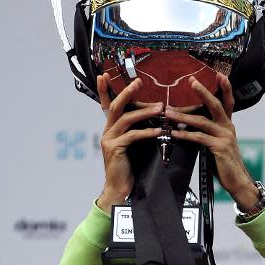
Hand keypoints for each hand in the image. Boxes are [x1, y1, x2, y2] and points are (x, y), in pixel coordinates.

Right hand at [96, 74, 162, 214]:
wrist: (120, 189)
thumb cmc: (129, 168)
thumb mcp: (132, 146)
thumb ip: (136, 131)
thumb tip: (152, 117)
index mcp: (110, 129)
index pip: (106, 105)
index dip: (104, 90)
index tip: (104, 75)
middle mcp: (107, 132)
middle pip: (115, 106)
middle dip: (127, 92)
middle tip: (139, 82)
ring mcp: (109, 140)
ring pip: (125, 118)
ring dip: (144, 111)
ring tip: (160, 108)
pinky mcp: (115, 149)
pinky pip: (133, 135)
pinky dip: (147, 131)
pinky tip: (158, 130)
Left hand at [164, 74, 259, 210]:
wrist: (237, 181)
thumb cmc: (225, 164)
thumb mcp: (218, 144)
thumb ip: (208, 133)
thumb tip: (189, 125)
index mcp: (228, 125)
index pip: (228, 102)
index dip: (225, 87)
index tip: (219, 74)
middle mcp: (228, 127)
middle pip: (216, 105)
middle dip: (203, 92)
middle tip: (192, 81)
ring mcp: (225, 137)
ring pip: (202, 121)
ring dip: (183, 116)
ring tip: (169, 113)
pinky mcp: (219, 147)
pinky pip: (199, 138)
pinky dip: (186, 135)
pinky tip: (175, 134)